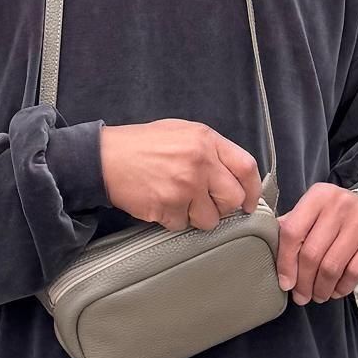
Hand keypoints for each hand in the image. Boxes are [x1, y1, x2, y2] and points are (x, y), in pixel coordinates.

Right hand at [100, 119, 261, 230]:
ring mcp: (184, 186)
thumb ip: (210, 150)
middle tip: (207, 204)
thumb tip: (234, 177)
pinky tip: (160, 204)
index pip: (246, 168)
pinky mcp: (168, 206)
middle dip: (223, 207)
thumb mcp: (181, 133)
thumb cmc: (142, 145)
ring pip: (210, 219)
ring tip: (178, 202)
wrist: (105, 158)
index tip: (249, 203)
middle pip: (233, 198)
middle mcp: (200, 162)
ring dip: (196, 217)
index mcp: (206, 140)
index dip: (252, 189)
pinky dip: (172, 220)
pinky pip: (182, 225)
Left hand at [276, 182, 357, 305]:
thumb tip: (267, 251)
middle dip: (303, 281)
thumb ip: (293, 226)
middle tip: (301, 296)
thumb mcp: (316, 212)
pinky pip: (353, 272)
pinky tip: (336, 291)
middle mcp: (340, 204)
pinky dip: (341, 287)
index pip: (292, 232)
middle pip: (311, 253)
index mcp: (318, 196)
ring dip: (321, 288)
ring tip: (317, 295)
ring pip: (331, 266)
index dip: (285, 262)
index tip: (285, 282)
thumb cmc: (340, 218)